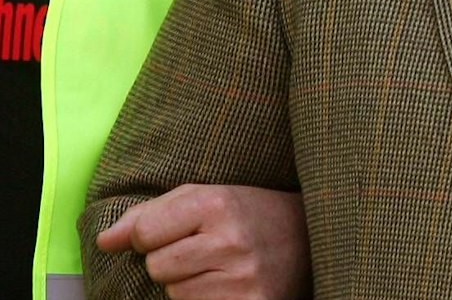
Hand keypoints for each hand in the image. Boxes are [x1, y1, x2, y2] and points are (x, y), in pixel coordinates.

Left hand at [97, 184, 309, 299]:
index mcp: (218, 204)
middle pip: (157, 267)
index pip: (144, 233)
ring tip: (219, 269)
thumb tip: (104, 242)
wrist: (311, 237)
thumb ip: (149, 214)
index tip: (176, 233)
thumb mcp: (206, 197)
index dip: (151, 236)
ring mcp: (243, 278)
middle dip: (172, 262)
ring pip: (175, 294)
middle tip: (206, 251)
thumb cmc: (249, 215)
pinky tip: (227, 287)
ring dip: (189, 285)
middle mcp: (232, 240)